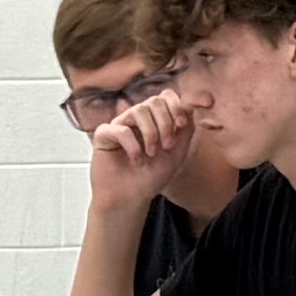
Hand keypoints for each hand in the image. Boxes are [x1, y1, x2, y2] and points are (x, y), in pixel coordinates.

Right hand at [87, 86, 207, 199]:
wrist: (131, 198)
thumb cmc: (152, 176)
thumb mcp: (178, 151)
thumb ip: (186, 127)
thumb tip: (191, 103)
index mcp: (154, 118)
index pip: (166, 96)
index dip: (177, 106)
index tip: (182, 125)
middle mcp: (136, 118)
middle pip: (154, 101)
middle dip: (166, 123)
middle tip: (167, 146)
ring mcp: (120, 124)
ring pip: (139, 110)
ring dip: (151, 133)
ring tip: (151, 154)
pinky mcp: (104, 135)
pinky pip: (121, 130)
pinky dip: (133, 146)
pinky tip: (137, 161)